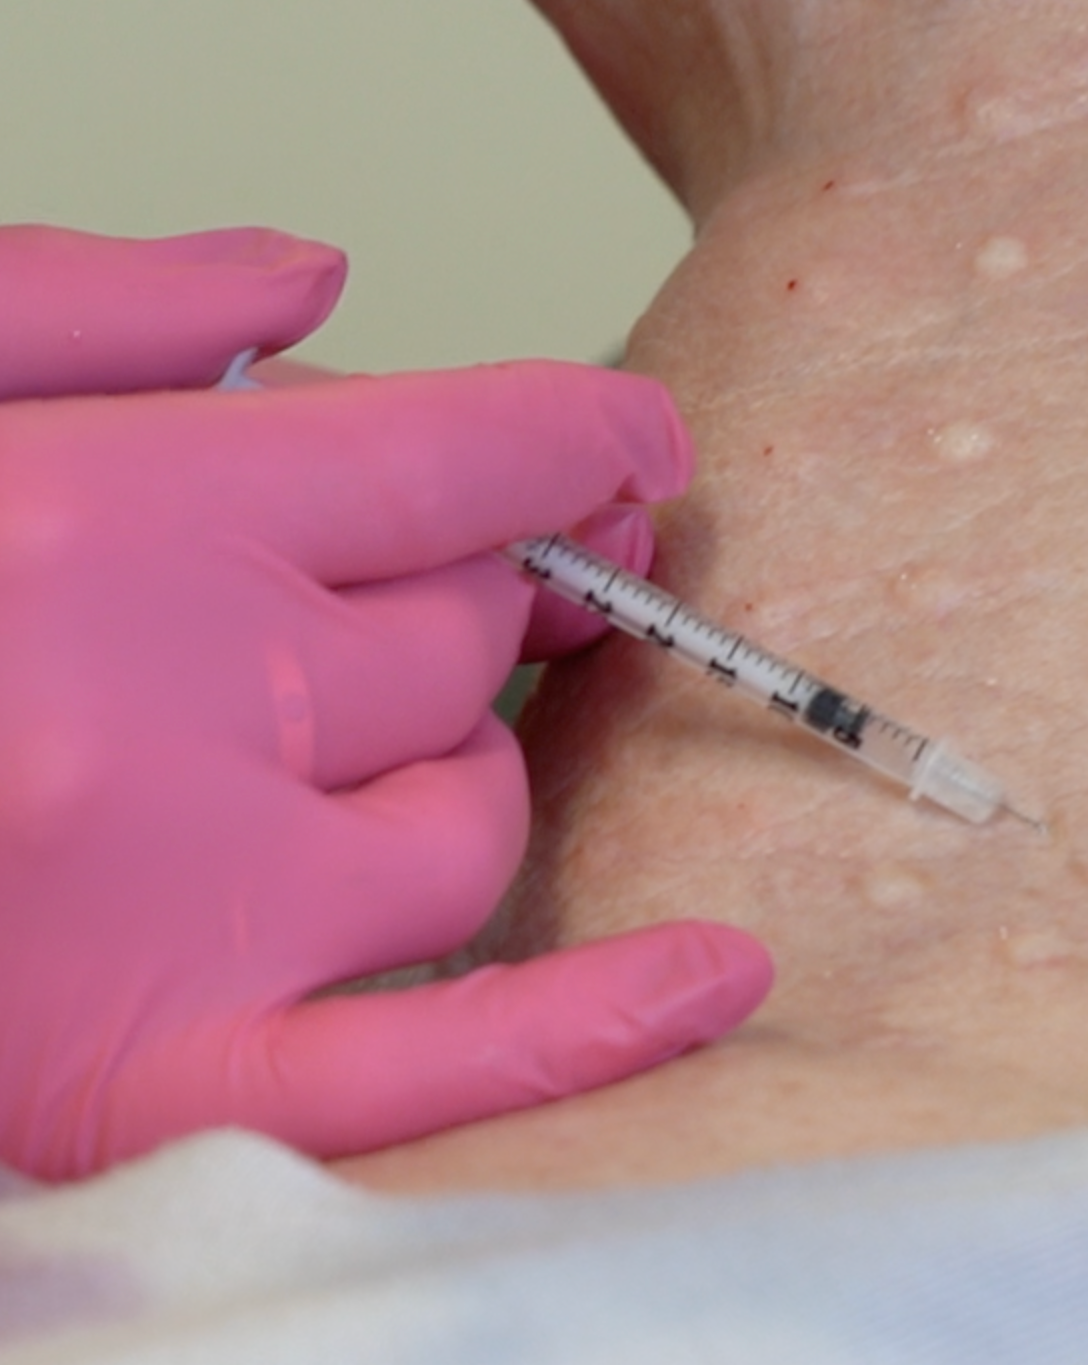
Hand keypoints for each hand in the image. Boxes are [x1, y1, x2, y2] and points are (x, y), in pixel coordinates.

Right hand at [0, 226, 770, 1178]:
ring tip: (387, 725)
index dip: (583, 437)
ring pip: (469, 818)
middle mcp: (170, 711)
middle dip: (487, 591)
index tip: (641, 444)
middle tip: (482, 570)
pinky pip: (423, 1071)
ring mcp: (174, 913)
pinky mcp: (138, 1086)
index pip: (461, 452)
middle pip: (467, 631)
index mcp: (109, 518)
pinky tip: (712, 977)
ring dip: (468, 761)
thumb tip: (317, 277)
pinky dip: (580, 1029)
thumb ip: (97, 304)